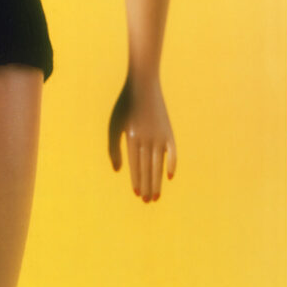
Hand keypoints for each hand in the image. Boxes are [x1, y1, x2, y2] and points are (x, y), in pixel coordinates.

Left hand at [108, 73, 176, 201]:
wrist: (143, 85)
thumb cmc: (125, 106)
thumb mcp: (114, 125)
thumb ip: (114, 148)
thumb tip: (118, 171)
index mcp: (132, 138)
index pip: (135, 166)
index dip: (136, 181)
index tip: (138, 194)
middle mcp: (147, 139)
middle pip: (148, 169)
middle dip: (147, 186)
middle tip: (148, 200)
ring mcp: (160, 136)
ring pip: (159, 165)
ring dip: (157, 181)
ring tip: (156, 195)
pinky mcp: (169, 132)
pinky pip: (173, 152)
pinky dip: (172, 164)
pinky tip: (170, 176)